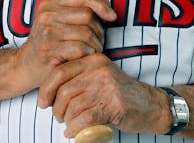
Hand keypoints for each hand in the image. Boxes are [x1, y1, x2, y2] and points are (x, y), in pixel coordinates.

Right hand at [16, 0, 116, 90]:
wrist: (25, 66)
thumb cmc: (48, 44)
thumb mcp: (59, 22)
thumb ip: (79, 11)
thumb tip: (107, 4)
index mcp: (50, 4)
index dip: (100, 4)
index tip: (112, 16)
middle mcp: (47, 14)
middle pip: (87, 15)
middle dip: (99, 30)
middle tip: (97, 42)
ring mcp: (47, 31)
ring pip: (87, 33)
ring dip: (96, 45)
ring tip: (91, 51)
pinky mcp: (50, 49)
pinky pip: (81, 48)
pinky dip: (88, 54)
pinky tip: (84, 58)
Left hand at [38, 53, 171, 137]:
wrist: (151, 105)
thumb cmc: (120, 94)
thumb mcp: (99, 77)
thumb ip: (79, 78)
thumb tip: (49, 93)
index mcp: (92, 59)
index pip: (59, 71)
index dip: (46, 89)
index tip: (42, 102)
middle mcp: (98, 69)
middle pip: (63, 90)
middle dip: (56, 108)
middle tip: (59, 117)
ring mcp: (106, 86)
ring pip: (72, 106)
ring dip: (66, 121)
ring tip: (69, 125)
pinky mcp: (113, 105)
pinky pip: (84, 119)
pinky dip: (75, 129)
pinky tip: (75, 132)